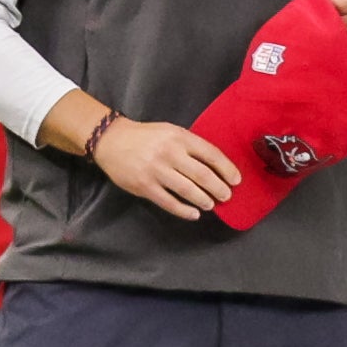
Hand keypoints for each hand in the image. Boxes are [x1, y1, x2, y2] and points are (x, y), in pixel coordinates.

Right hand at [93, 117, 239, 221]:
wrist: (110, 141)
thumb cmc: (145, 137)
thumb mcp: (170, 132)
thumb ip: (190, 146)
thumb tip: (214, 167)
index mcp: (180, 138)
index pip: (211, 155)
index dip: (227, 169)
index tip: (236, 180)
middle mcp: (169, 153)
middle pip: (202, 175)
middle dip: (219, 188)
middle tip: (226, 196)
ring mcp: (156, 171)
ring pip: (188, 190)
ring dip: (203, 200)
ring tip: (210, 204)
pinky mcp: (144, 186)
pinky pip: (168, 201)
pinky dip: (183, 210)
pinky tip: (193, 213)